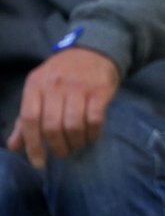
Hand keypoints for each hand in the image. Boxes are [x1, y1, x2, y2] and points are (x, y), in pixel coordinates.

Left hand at [7, 48, 119, 166]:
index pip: (29, 119)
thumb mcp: (39, 91)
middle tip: (62, 154)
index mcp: (35, 85)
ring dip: (76, 142)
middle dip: (58, 147)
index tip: (38, 163)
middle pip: (52, 126)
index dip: (33, 144)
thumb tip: (14, 147)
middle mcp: (54, 85)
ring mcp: (78, 88)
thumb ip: (26, 119)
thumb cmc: (62, 75)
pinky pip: (94, 120)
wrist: (93, 52)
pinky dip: (93, 134)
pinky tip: (91, 137)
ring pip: (73, 125)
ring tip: (77, 146)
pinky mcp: (99, 91)